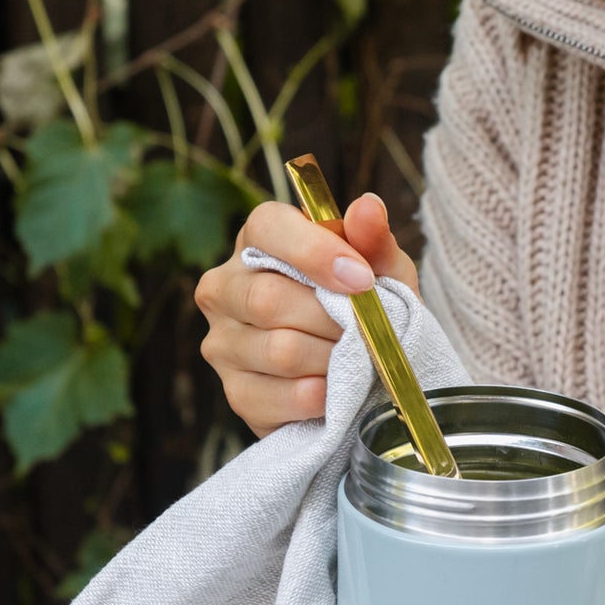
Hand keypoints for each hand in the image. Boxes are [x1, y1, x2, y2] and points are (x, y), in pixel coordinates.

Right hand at [195, 193, 418, 437]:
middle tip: (369, 334)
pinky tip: (335, 392)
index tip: (363, 279)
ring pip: (277, 351)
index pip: (268, 228)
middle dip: (332, 321)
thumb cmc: (366, 310)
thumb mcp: (382, 273)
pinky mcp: (235, 392)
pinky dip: (316, 397)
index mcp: (256, 242)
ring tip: (356, 363)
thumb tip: (368, 207)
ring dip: (331, 361)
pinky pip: (274, 397)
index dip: (316, 252)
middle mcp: (224, 287)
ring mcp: (222, 342)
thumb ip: (373, 241)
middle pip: (268, 299)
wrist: (363, 377)